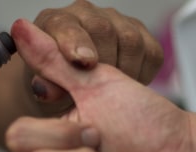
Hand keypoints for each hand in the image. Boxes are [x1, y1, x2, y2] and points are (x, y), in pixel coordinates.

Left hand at [29, 0, 163, 113]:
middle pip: (103, 30)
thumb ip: (46, 87)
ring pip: (130, 42)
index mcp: (54, 23)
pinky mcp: (141, 34)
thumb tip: (45, 89)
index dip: (75, 42)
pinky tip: (125, 85)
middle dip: (104, 64)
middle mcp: (85, 15)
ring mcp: (115, 21)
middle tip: (98, 91)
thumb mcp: (45, 90)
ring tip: (110, 92)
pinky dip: (141, 75)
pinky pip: (151, 54)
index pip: (65, 26)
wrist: (74, 89)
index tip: (83, 62)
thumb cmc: (55, 86)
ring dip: (123, 73)